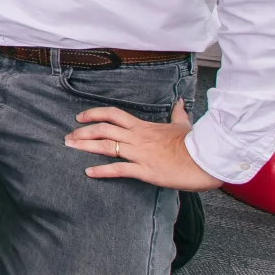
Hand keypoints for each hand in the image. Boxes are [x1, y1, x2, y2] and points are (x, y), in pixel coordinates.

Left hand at [66, 99, 222, 190]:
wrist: (207, 159)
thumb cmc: (195, 143)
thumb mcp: (184, 125)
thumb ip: (178, 114)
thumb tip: (179, 103)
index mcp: (144, 127)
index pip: (114, 115)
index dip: (94, 114)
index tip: (80, 117)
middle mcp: (138, 138)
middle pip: (103, 129)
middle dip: (83, 132)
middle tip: (68, 137)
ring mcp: (140, 154)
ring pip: (107, 146)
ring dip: (85, 146)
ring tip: (70, 148)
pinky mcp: (145, 171)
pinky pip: (119, 170)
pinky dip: (102, 171)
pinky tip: (89, 172)